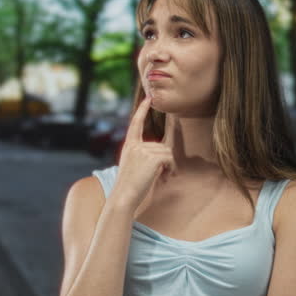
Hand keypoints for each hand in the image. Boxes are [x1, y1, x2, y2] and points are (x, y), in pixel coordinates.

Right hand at [111, 95, 177, 211]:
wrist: (123, 196)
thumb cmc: (129, 187)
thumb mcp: (133, 166)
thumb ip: (143, 157)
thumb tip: (164, 157)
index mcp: (129, 146)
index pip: (136, 124)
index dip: (142, 110)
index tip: (148, 98)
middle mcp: (135, 145)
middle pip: (162, 146)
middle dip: (166, 161)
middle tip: (163, 176)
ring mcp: (143, 150)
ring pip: (167, 153)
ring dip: (170, 166)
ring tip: (163, 178)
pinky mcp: (152, 158)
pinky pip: (169, 158)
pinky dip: (171, 168)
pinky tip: (164, 177)